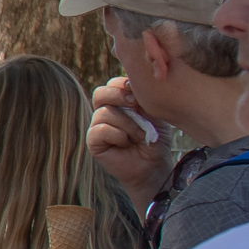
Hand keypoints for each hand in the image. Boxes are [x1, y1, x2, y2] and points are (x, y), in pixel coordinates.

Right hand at [86, 81, 164, 200]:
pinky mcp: (93, 142)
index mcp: (118, 103)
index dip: (124, 86)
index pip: (112, 84)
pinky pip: (100, 130)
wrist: (154, 166)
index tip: (140, 94)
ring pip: (104, 113)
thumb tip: (130, 82)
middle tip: (135, 105)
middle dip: (119, 96)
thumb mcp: (153, 113)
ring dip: (127, 124)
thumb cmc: (155, 139)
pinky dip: (117, 136)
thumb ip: (141, 97)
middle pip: (100, 93)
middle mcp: (105, 112)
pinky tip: (126, 144)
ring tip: (140, 136)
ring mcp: (97, 127)